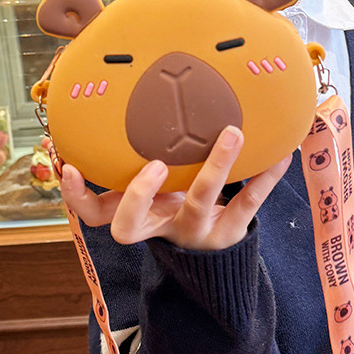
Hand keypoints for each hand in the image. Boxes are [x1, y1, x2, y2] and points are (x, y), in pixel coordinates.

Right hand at [59, 126, 290, 250]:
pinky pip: (248, 202)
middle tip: (154, 164)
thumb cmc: (174, 207)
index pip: (94, 215)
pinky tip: (283, 152)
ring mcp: (196, 230)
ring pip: (200, 201)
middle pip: (130, 225)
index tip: (70, 165)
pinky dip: (266, 176)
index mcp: (137, 215)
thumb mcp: (153, 191)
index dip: (77, 195)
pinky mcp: (230, 231)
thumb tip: (104, 95)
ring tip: (233, 132)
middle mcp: (160, 226)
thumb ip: (131, 157)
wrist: (211, 259)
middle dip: (138, 193)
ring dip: (215, 165)